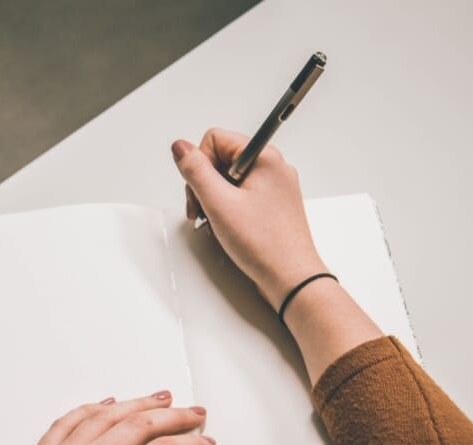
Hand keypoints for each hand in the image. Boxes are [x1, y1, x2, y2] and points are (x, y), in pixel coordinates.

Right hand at [174, 128, 381, 381]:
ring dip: (214, 198)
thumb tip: (180, 147)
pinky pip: (241, 195)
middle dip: (205, 184)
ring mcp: (274, 187)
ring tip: (214, 222)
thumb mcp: (219, 203)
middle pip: (221, 158)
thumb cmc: (264, 245)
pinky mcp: (272, 205)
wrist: (292, 278)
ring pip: (229, 179)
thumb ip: (195, 171)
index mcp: (264, 158)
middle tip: (203, 211)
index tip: (200, 190)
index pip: (215, 139)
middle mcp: (272, 167)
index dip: (200, 164)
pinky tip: (226, 228)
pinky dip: (228, 209)